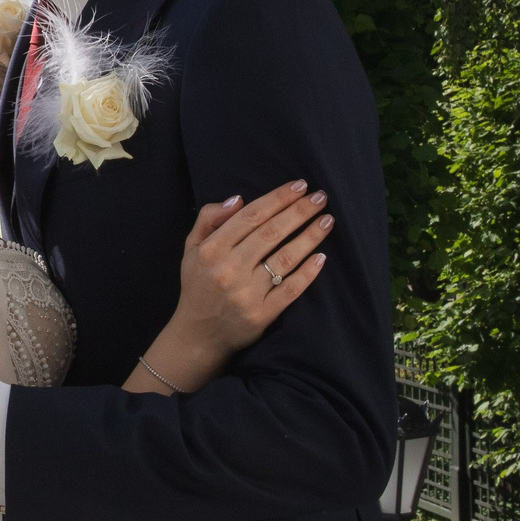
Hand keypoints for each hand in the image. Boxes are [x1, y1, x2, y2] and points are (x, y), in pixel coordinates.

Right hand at [175, 182, 331, 356]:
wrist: (198, 335)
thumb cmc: (198, 285)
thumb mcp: (191, 248)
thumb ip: (208, 219)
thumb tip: (238, 200)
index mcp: (212, 249)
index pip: (250, 216)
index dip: (277, 198)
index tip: (300, 185)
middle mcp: (229, 269)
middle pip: (271, 233)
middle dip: (299, 212)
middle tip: (321, 197)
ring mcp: (247, 293)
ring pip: (284, 258)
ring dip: (309, 237)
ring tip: (327, 221)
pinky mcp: (263, 314)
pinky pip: (290, 289)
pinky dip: (307, 272)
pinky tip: (322, 257)